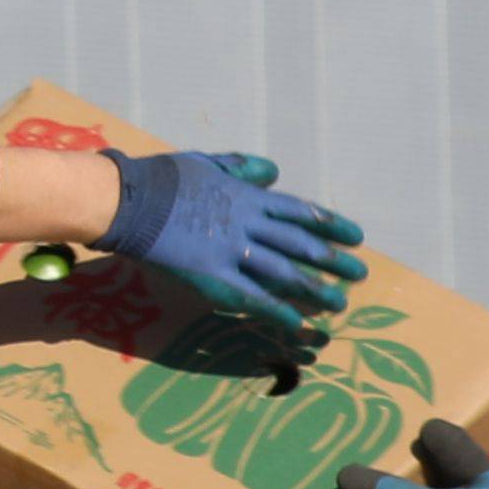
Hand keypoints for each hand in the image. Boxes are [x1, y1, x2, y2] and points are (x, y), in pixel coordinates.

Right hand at [95, 150, 366, 326]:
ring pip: (285, 273)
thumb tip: (274, 172)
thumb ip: (242, 168)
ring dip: (315, 290)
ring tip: (339, 305)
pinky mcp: (213, 279)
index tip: (355, 237)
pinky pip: (253, 298)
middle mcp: (249, 224)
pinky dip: (278, 312)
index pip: (300, 212)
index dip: (331, 226)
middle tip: (359, 274)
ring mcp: (233, 252)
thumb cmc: (163, 179)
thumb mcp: (208, 163)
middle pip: (301, 245)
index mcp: (248, 196)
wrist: (129, 200)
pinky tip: (299, 324)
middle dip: (333, 261)